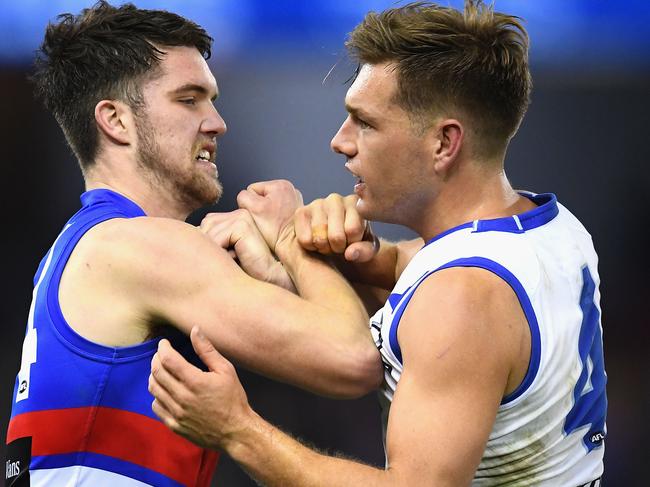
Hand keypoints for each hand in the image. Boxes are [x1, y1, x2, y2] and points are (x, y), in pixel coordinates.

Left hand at [149, 327, 251, 450]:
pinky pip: (156, 406)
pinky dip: (157, 395)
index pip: (168, 359)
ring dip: (154, 375)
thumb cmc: (233, 399)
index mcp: (196, 382)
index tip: (165, 343)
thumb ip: (207, 350)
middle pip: (157, 372)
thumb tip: (195, 330)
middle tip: (161, 354)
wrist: (236, 431)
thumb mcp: (226, 370)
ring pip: (154, 388)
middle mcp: (183, 397)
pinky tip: (165, 390)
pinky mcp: (174, 425)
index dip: (163, 347)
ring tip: (161, 369)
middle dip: (156, 358)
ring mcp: (177, 413)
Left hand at [200, 209, 294, 290]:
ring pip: (207, 233)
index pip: (203, 227)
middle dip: (210, 248)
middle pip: (202, 228)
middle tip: (231, 261)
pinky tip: (238, 259)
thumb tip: (185, 235)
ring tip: (235, 261)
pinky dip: (222, 253)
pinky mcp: (243, 223)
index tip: (226, 260)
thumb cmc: (249, 272)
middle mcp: (238, 213)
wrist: (270, 281)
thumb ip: (210, 241)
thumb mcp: (223, 254)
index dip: (208, 247)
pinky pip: (215, 238)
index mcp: (235, 218)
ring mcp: (241, 216)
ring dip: (216, 253)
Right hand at [236, 180, 303, 251]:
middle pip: (260, 196)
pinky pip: (278, 212)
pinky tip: (279, 225)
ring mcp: (294, 200)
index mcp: (280, 185)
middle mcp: (290, 190)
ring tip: (273, 224)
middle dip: (260, 208)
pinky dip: (276, 218)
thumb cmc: (278, 231)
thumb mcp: (253, 209)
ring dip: (268, 214)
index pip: (251, 190)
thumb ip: (244, 197)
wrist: (294, 246)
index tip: (259, 216)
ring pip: (268, 205)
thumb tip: (244, 198)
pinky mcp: (295, 211)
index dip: (250, 205)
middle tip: (266, 221)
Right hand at [294, 193, 378, 261]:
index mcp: (356, 203)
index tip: (352, 241)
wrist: (334, 237)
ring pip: (320, 238)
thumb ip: (365, 251)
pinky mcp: (301, 213)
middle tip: (339, 245)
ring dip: (324, 248)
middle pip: (336, 236)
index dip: (353, 244)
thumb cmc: (355, 240)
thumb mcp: (367, 247)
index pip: (353, 231)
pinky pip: (305, 240)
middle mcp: (336, 199)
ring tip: (329, 242)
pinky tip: (316, 241)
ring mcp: (316, 203)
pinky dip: (311, 247)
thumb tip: (350, 253)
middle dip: (338, 248)